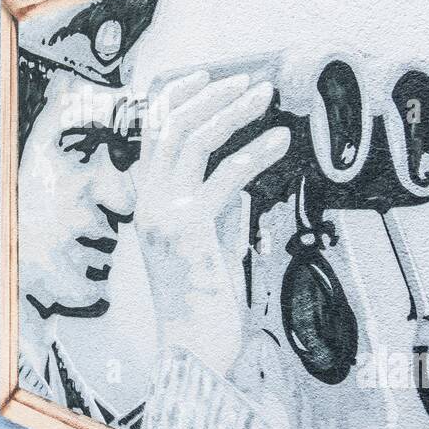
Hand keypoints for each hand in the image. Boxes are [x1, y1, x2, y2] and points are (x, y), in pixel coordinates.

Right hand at [135, 70, 290, 374]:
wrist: (193, 350)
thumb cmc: (204, 305)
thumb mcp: (208, 245)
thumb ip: (218, 210)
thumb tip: (243, 179)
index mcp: (148, 204)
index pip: (154, 135)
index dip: (179, 98)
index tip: (209, 78)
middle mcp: (149, 203)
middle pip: (174, 127)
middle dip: (212, 96)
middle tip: (249, 82)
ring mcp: (165, 214)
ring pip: (193, 140)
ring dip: (232, 111)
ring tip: (265, 95)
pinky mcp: (190, 228)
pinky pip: (226, 176)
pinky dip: (256, 151)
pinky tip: (281, 140)